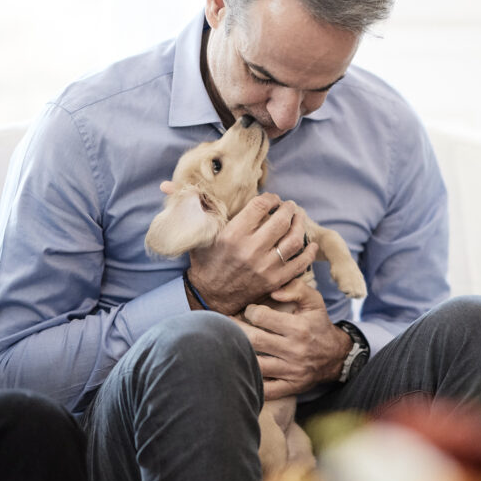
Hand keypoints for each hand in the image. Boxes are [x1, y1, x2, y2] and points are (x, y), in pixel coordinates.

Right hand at [187, 194, 319, 314]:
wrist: (210, 297)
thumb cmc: (205, 262)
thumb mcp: (199, 235)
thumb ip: (197, 209)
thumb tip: (170, 183)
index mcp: (232, 236)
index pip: (260, 206)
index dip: (270, 198)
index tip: (272, 198)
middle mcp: (251, 250)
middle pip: (281, 221)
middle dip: (288, 208)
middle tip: (289, 205)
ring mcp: (265, 267)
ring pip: (293, 240)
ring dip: (300, 225)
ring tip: (299, 218)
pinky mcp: (275, 280)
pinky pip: (300, 264)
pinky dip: (309, 252)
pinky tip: (311, 243)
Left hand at [235, 278, 351, 398]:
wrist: (337, 356)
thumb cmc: (319, 325)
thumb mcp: (315, 302)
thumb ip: (297, 289)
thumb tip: (274, 291)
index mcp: (299, 328)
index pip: (261, 316)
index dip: (250, 310)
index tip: (249, 311)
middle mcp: (295, 350)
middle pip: (253, 340)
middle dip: (234, 330)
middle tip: (226, 325)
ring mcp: (292, 371)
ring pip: (255, 365)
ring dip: (238, 355)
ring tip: (229, 345)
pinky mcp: (291, 387)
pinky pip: (266, 390)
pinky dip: (251, 382)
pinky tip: (242, 370)